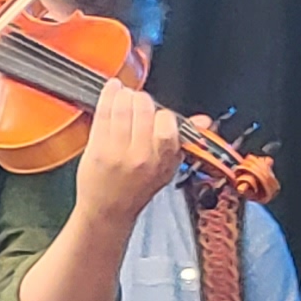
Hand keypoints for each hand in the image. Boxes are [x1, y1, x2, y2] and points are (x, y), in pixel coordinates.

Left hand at [73, 76, 184, 221]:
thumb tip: (203, 121)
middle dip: (142, 100)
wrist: (108, 211)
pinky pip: (103, 113)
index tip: (157, 113)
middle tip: (138, 102)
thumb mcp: (168, 168)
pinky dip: (107, 96)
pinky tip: (111, 89)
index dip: (163, 113)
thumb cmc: (137, 190)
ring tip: (124, 95)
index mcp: (164, 161)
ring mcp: (118, 152)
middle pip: (145, 110)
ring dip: (124, 95)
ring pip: (123, 108)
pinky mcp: (97, 148)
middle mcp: (142, 157)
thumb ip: (183, 142)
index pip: (168, 123)